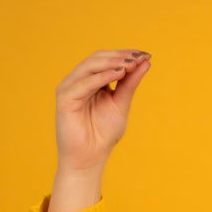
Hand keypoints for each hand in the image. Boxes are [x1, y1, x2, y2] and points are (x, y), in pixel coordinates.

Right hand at [54, 49, 151, 173]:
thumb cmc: (104, 133)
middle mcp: (79, 81)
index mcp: (91, 82)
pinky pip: (84, 83)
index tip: (146, 54)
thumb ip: (130, 83)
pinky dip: (102, 76)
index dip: (126, 55)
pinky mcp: (65, 98)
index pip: (107, 60)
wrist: (90, 157)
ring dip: (112, 62)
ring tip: (131, 63)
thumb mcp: (121, 103)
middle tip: (140, 56)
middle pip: (97, 59)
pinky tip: (119, 73)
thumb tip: (145, 62)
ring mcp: (70, 88)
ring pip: (89, 66)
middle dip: (120, 56)